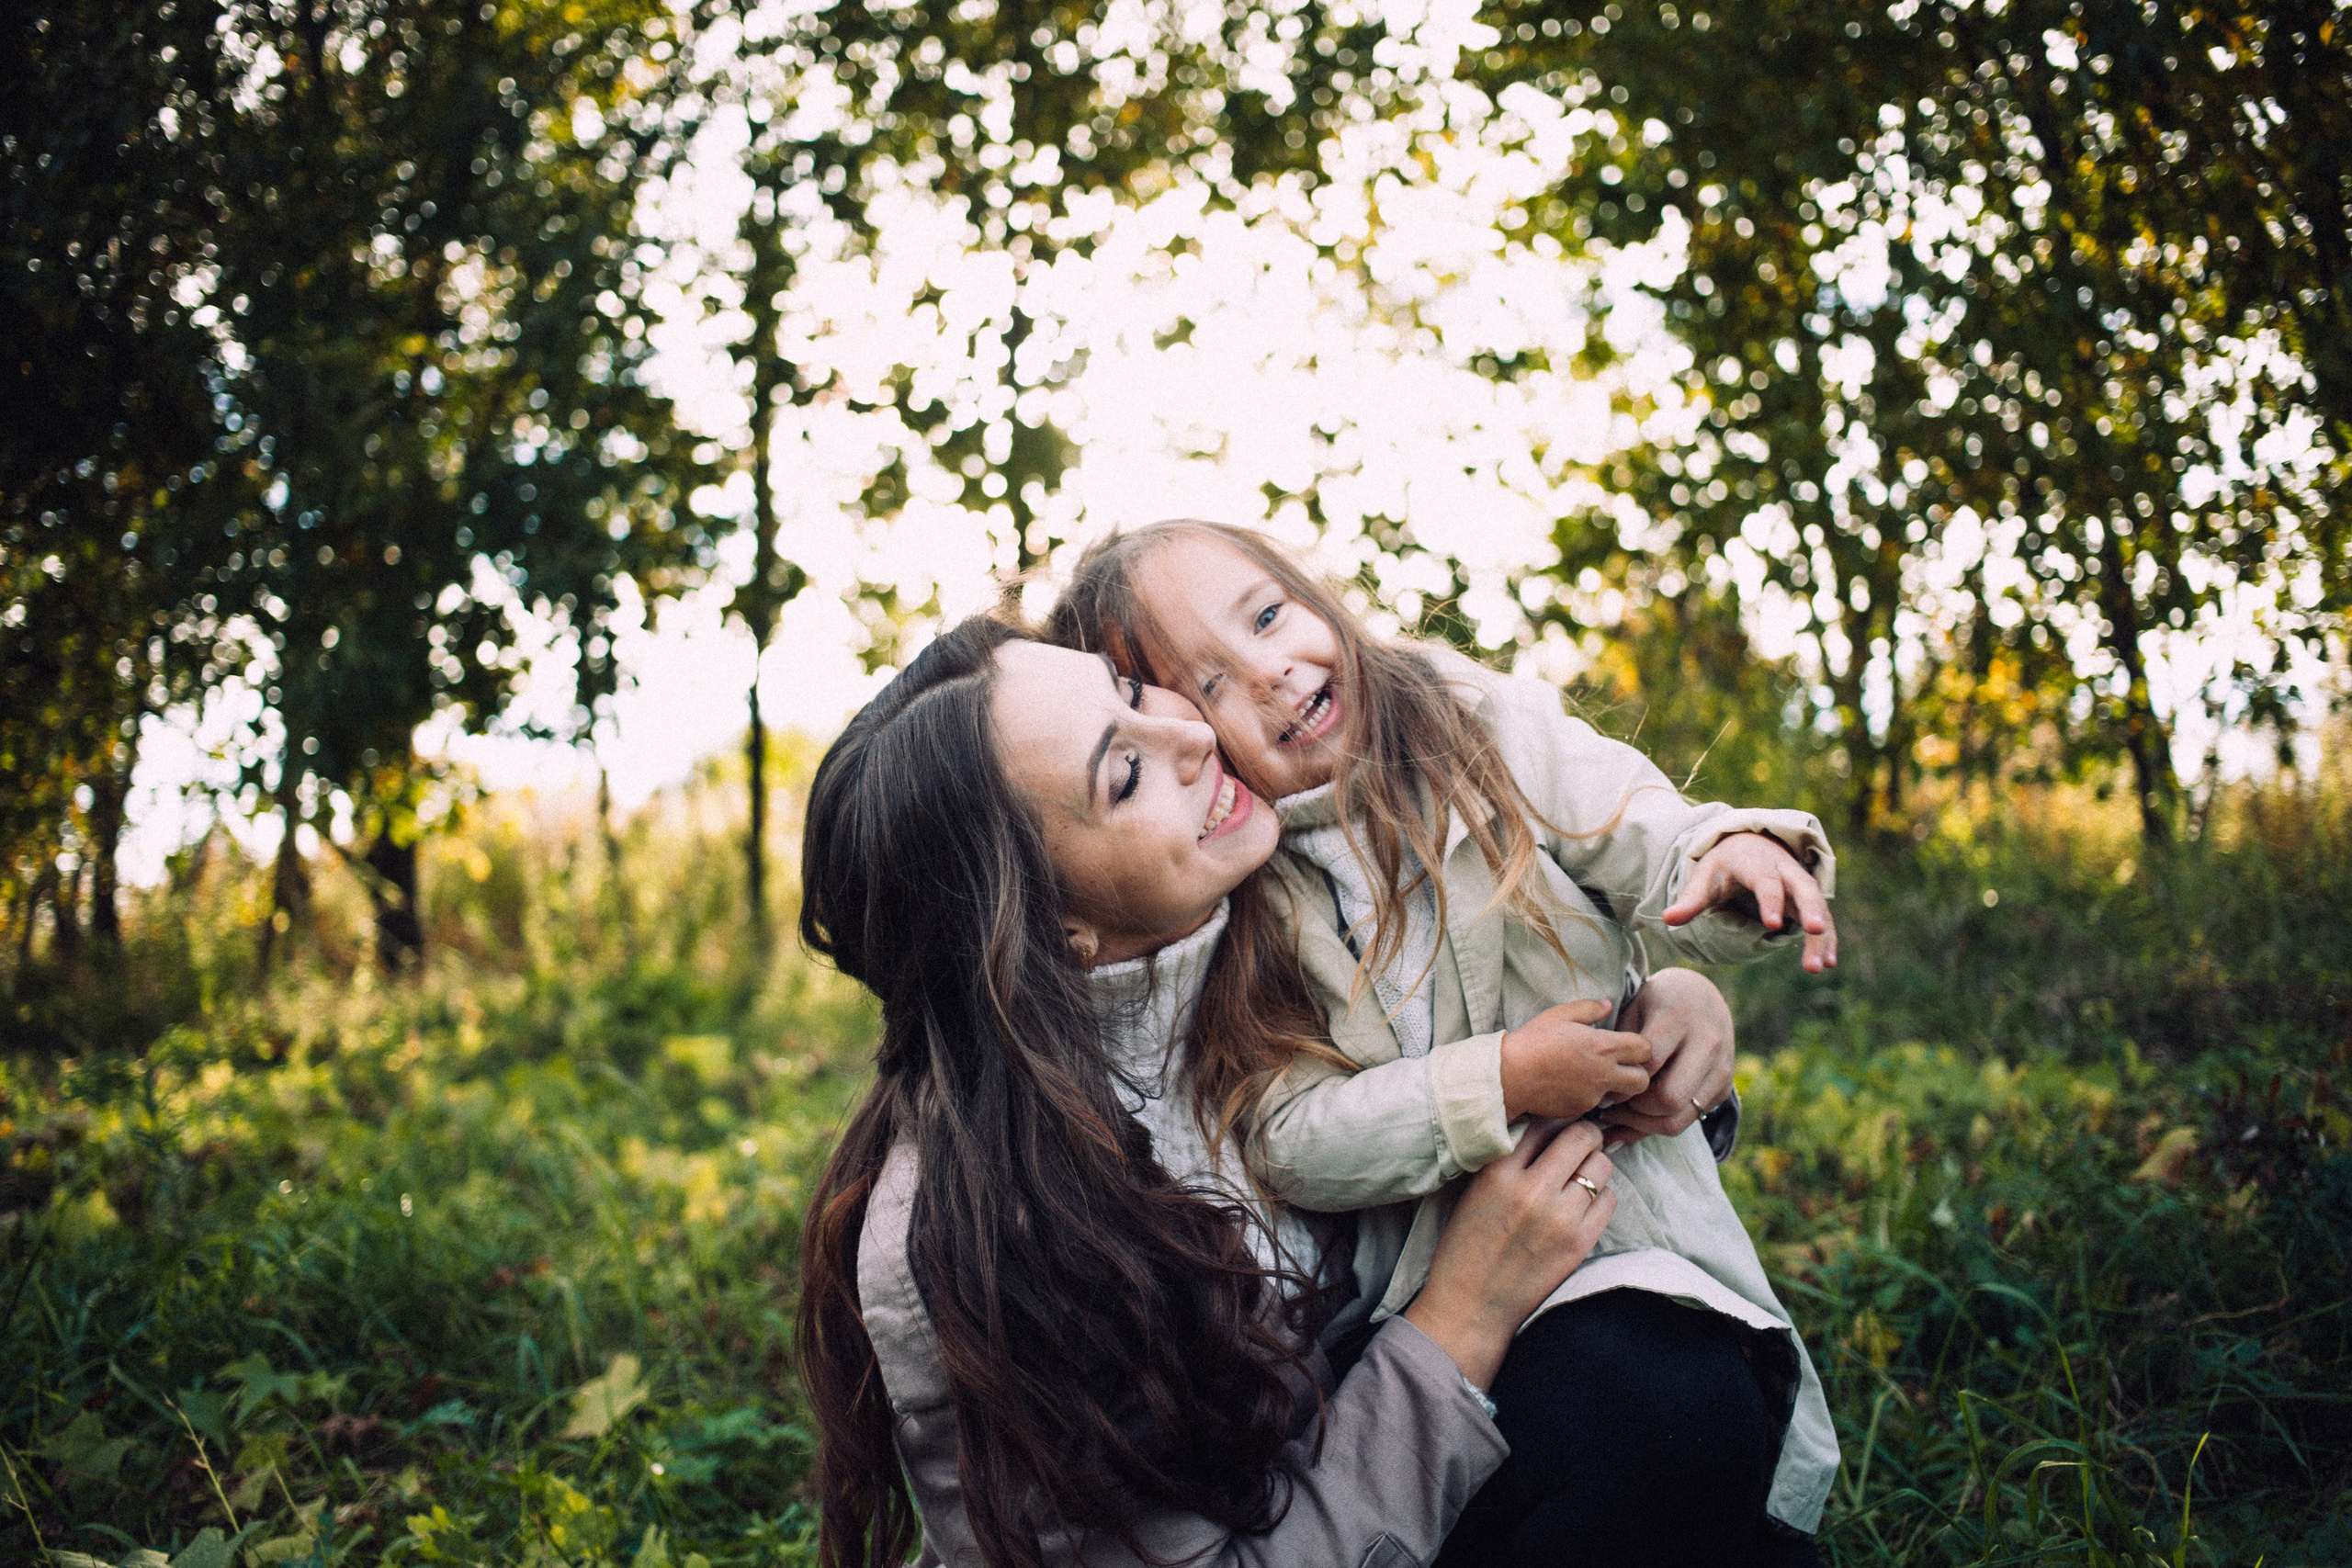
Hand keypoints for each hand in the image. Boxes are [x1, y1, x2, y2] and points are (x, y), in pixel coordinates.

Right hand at [1403, 1119, 1616, 1388]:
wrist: (1470, 1305)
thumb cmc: (1466, 1245)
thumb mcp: (1475, 1190)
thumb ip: (1508, 1158)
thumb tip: (1547, 1127)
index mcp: (1498, 1173)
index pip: (1543, 1122)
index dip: (1556, 1119)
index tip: (1559, 1125)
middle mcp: (1531, 1191)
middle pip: (1581, 1137)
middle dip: (1587, 1135)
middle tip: (1583, 1142)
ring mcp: (1559, 1219)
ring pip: (1601, 1167)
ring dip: (1595, 1165)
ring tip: (1582, 1176)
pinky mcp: (1579, 1244)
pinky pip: (1609, 1201)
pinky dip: (1602, 1196)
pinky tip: (1584, 1204)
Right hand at [1498, 999, 1652, 1120]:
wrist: (1509, 1075)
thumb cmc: (1533, 1040)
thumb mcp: (1559, 1015)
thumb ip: (1589, 1009)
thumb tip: (1608, 1005)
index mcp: (1603, 1046)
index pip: (1645, 1049)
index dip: (1639, 1047)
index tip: (1626, 1045)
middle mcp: (1604, 1072)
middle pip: (1643, 1080)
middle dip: (1637, 1074)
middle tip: (1620, 1066)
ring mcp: (1593, 1094)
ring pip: (1621, 1095)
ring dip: (1616, 1088)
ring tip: (1595, 1076)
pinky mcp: (1580, 1109)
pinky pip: (1596, 1104)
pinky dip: (1590, 1096)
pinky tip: (1572, 1085)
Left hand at [1598, 968, 1733, 1149]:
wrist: (1702, 997)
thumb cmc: (1656, 1006)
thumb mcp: (1633, 1012)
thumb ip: (1620, 1050)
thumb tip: (1603, 1102)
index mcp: (1677, 1018)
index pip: (1649, 1065)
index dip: (1621, 1082)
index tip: (1603, 1087)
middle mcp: (1707, 1043)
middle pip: (1669, 1099)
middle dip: (1635, 1110)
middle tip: (1613, 1106)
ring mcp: (1721, 1068)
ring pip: (1680, 1118)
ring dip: (1646, 1125)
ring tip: (1622, 1116)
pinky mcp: (1725, 1087)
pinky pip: (1690, 1120)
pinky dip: (1661, 1124)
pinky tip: (1640, 1117)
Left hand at [1661, 832, 1837, 972]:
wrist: (1749, 844)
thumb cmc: (1723, 864)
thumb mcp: (1704, 877)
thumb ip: (1690, 900)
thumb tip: (1666, 919)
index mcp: (1756, 863)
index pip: (1766, 881)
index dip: (1770, 900)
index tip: (1772, 923)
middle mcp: (1785, 870)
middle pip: (1803, 888)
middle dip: (1811, 909)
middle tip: (1816, 930)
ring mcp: (1799, 884)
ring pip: (1817, 906)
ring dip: (1821, 935)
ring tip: (1820, 967)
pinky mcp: (1807, 901)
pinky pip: (1823, 918)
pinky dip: (1827, 939)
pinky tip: (1827, 964)